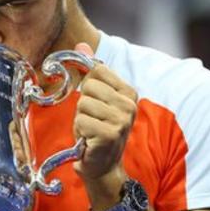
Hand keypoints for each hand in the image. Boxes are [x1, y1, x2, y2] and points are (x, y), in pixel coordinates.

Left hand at [72, 43, 137, 201]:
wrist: (101, 166)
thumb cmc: (96, 130)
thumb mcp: (94, 98)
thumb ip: (90, 71)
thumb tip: (82, 45)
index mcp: (128, 91)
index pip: (96, 71)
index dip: (87, 87)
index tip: (95, 104)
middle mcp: (129, 104)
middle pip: (88, 87)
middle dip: (82, 105)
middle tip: (91, 121)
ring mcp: (122, 119)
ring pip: (83, 104)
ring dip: (80, 119)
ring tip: (90, 131)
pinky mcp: (111, 134)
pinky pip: (81, 121)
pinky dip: (80, 131)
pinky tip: (89, 140)